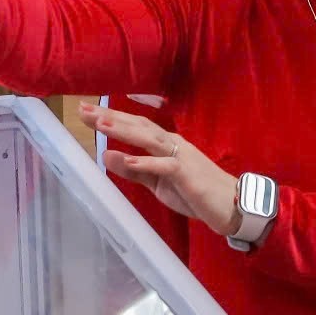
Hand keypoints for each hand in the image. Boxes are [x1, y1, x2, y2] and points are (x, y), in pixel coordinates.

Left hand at [80, 101, 241, 234]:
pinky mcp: (187, 173)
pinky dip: (146, 162)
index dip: (111, 118)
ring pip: (150, 139)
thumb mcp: (158, 183)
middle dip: (111, 117)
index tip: (86, 111)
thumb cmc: (196, 193)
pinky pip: (165, 166)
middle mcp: (172, 144)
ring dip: (125, 131)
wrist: (231, 205)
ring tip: (101, 125)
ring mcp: (181, 157)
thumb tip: (106, 156)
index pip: (134, 126)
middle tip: (84, 109)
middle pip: (138, 126)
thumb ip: (134, 171)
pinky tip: (128, 159)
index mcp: (165, 144)